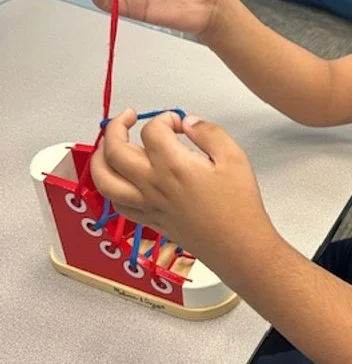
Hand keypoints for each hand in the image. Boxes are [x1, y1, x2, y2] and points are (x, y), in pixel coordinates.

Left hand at [90, 110, 273, 264]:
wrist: (238, 245)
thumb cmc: (239, 206)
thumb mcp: (234, 157)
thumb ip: (209, 132)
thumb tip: (189, 122)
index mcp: (173, 165)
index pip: (152, 130)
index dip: (164, 118)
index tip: (178, 122)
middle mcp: (153, 184)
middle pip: (115, 150)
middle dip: (116, 127)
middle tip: (128, 117)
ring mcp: (147, 204)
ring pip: (104, 180)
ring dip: (100, 158)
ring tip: (109, 145)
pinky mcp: (150, 220)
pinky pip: (117, 203)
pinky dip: (111, 187)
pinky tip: (120, 178)